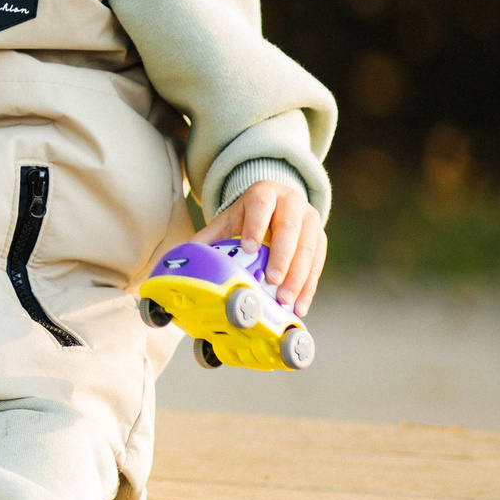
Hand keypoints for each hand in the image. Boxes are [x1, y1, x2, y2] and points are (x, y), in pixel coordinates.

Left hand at [188, 179, 327, 313]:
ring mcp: (311, 219)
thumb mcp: (226, 222)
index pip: (260, 205)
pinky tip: (300, 306)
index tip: (249, 248)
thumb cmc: (245, 219)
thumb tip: (178, 261)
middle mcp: (291, 202)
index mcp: (264, 193)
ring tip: (285, 300)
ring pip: (308, 248)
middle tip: (272, 282)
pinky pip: (318, 264)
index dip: (255, 226)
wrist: (275, 208)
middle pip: (290, 228)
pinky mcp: (321, 239)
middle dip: (282, 257)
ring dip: (298, 277)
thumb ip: (206, 239)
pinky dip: (309, 287)